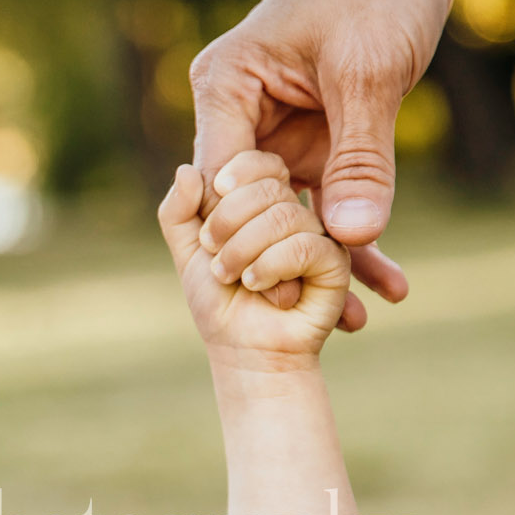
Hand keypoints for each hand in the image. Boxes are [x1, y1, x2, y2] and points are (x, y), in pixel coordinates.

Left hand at [160, 153, 351, 369]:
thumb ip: (178, 211)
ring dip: (244, 251)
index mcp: (267, 201)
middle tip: (217, 261)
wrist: (245, 350)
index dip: (230, 183)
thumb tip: (186, 171)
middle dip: (228, 224)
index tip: (209, 222)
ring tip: (235, 279)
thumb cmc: (219, 302)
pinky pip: (306, 244)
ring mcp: (321, 233)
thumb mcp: (188, 252)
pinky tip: (260, 287)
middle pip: (269, 185)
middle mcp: (298, 211)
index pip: (260, 164)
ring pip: (285, 214)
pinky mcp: (335, 261)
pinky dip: (270, 266)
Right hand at [188, 0, 464, 318]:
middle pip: (251, 208)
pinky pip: (330, 197)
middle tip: (314, 321)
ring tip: (355, 320)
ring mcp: (278, 130)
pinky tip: (385, 280)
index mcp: (225, 90)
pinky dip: (356, 234)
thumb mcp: (370, 74)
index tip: (279, 292)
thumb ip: (360, 157)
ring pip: (293, 213)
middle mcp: (240, 115)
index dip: (248, 238)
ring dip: (326, 262)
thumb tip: (353, 236)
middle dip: (285, 265)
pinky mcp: (317, 136)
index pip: (221, 181)